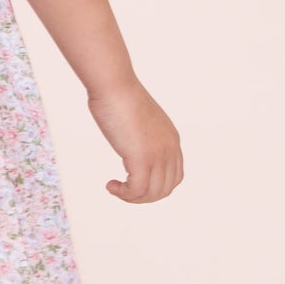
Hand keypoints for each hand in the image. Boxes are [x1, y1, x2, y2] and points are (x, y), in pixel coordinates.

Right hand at [87, 78, 182, 203]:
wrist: (114, 85)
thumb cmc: (119, 95)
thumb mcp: (138, 118)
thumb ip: (140, 132)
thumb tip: (128, 138)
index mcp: (172, 139)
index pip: (174, 176)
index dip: (155, 186)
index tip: (133, 182)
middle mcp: (170, 149)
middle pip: (165, 189)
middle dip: (143, 196)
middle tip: (122, 190)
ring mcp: (157, 154)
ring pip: (153, 193)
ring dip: (132, 197)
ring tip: (115, 188)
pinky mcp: (141, 158)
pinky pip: (136, 190)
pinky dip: (123, 193)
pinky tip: (110, 185)